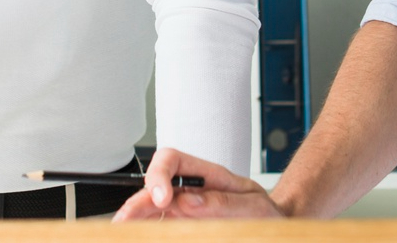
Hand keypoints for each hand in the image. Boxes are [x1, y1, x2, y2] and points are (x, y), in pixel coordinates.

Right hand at [111, 148, 281, 220]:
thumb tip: (190, 201)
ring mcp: (183, 209)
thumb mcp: (255, 207)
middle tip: (126, 220)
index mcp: (207, 175)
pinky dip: (146, 231)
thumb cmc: (267, 213)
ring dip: (135, 219)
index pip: (172, 160)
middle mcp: (189, 190)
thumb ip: (224, 203)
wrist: (274, 225)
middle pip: (153, 187)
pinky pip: (158, 228)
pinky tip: (138, 235)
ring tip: (122, 231)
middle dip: (136, 202)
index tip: (163, 198)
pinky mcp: (182, 228)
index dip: (160, 175)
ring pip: (149, 209)